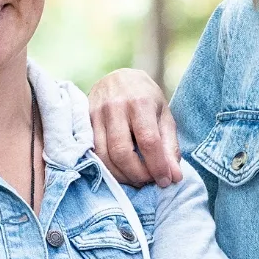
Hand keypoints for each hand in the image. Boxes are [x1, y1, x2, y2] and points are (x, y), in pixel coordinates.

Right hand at [88, 68, 181, 186]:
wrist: (118, 77)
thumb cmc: (146, 98)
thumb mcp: (164, 116)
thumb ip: (170, 147)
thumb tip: (174, 177)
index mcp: (140, 102)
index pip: (148, 141)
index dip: (157, 166)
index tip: (165, 181)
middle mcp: (115, 107)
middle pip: (122, 152)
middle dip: (137, 174)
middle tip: (148, 181)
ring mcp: (95, 114)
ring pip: (104, 156)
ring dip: (121, 175)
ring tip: (135, 178)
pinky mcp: (83, 122)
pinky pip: (92, 153)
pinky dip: (107, 168)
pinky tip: (120, 170)